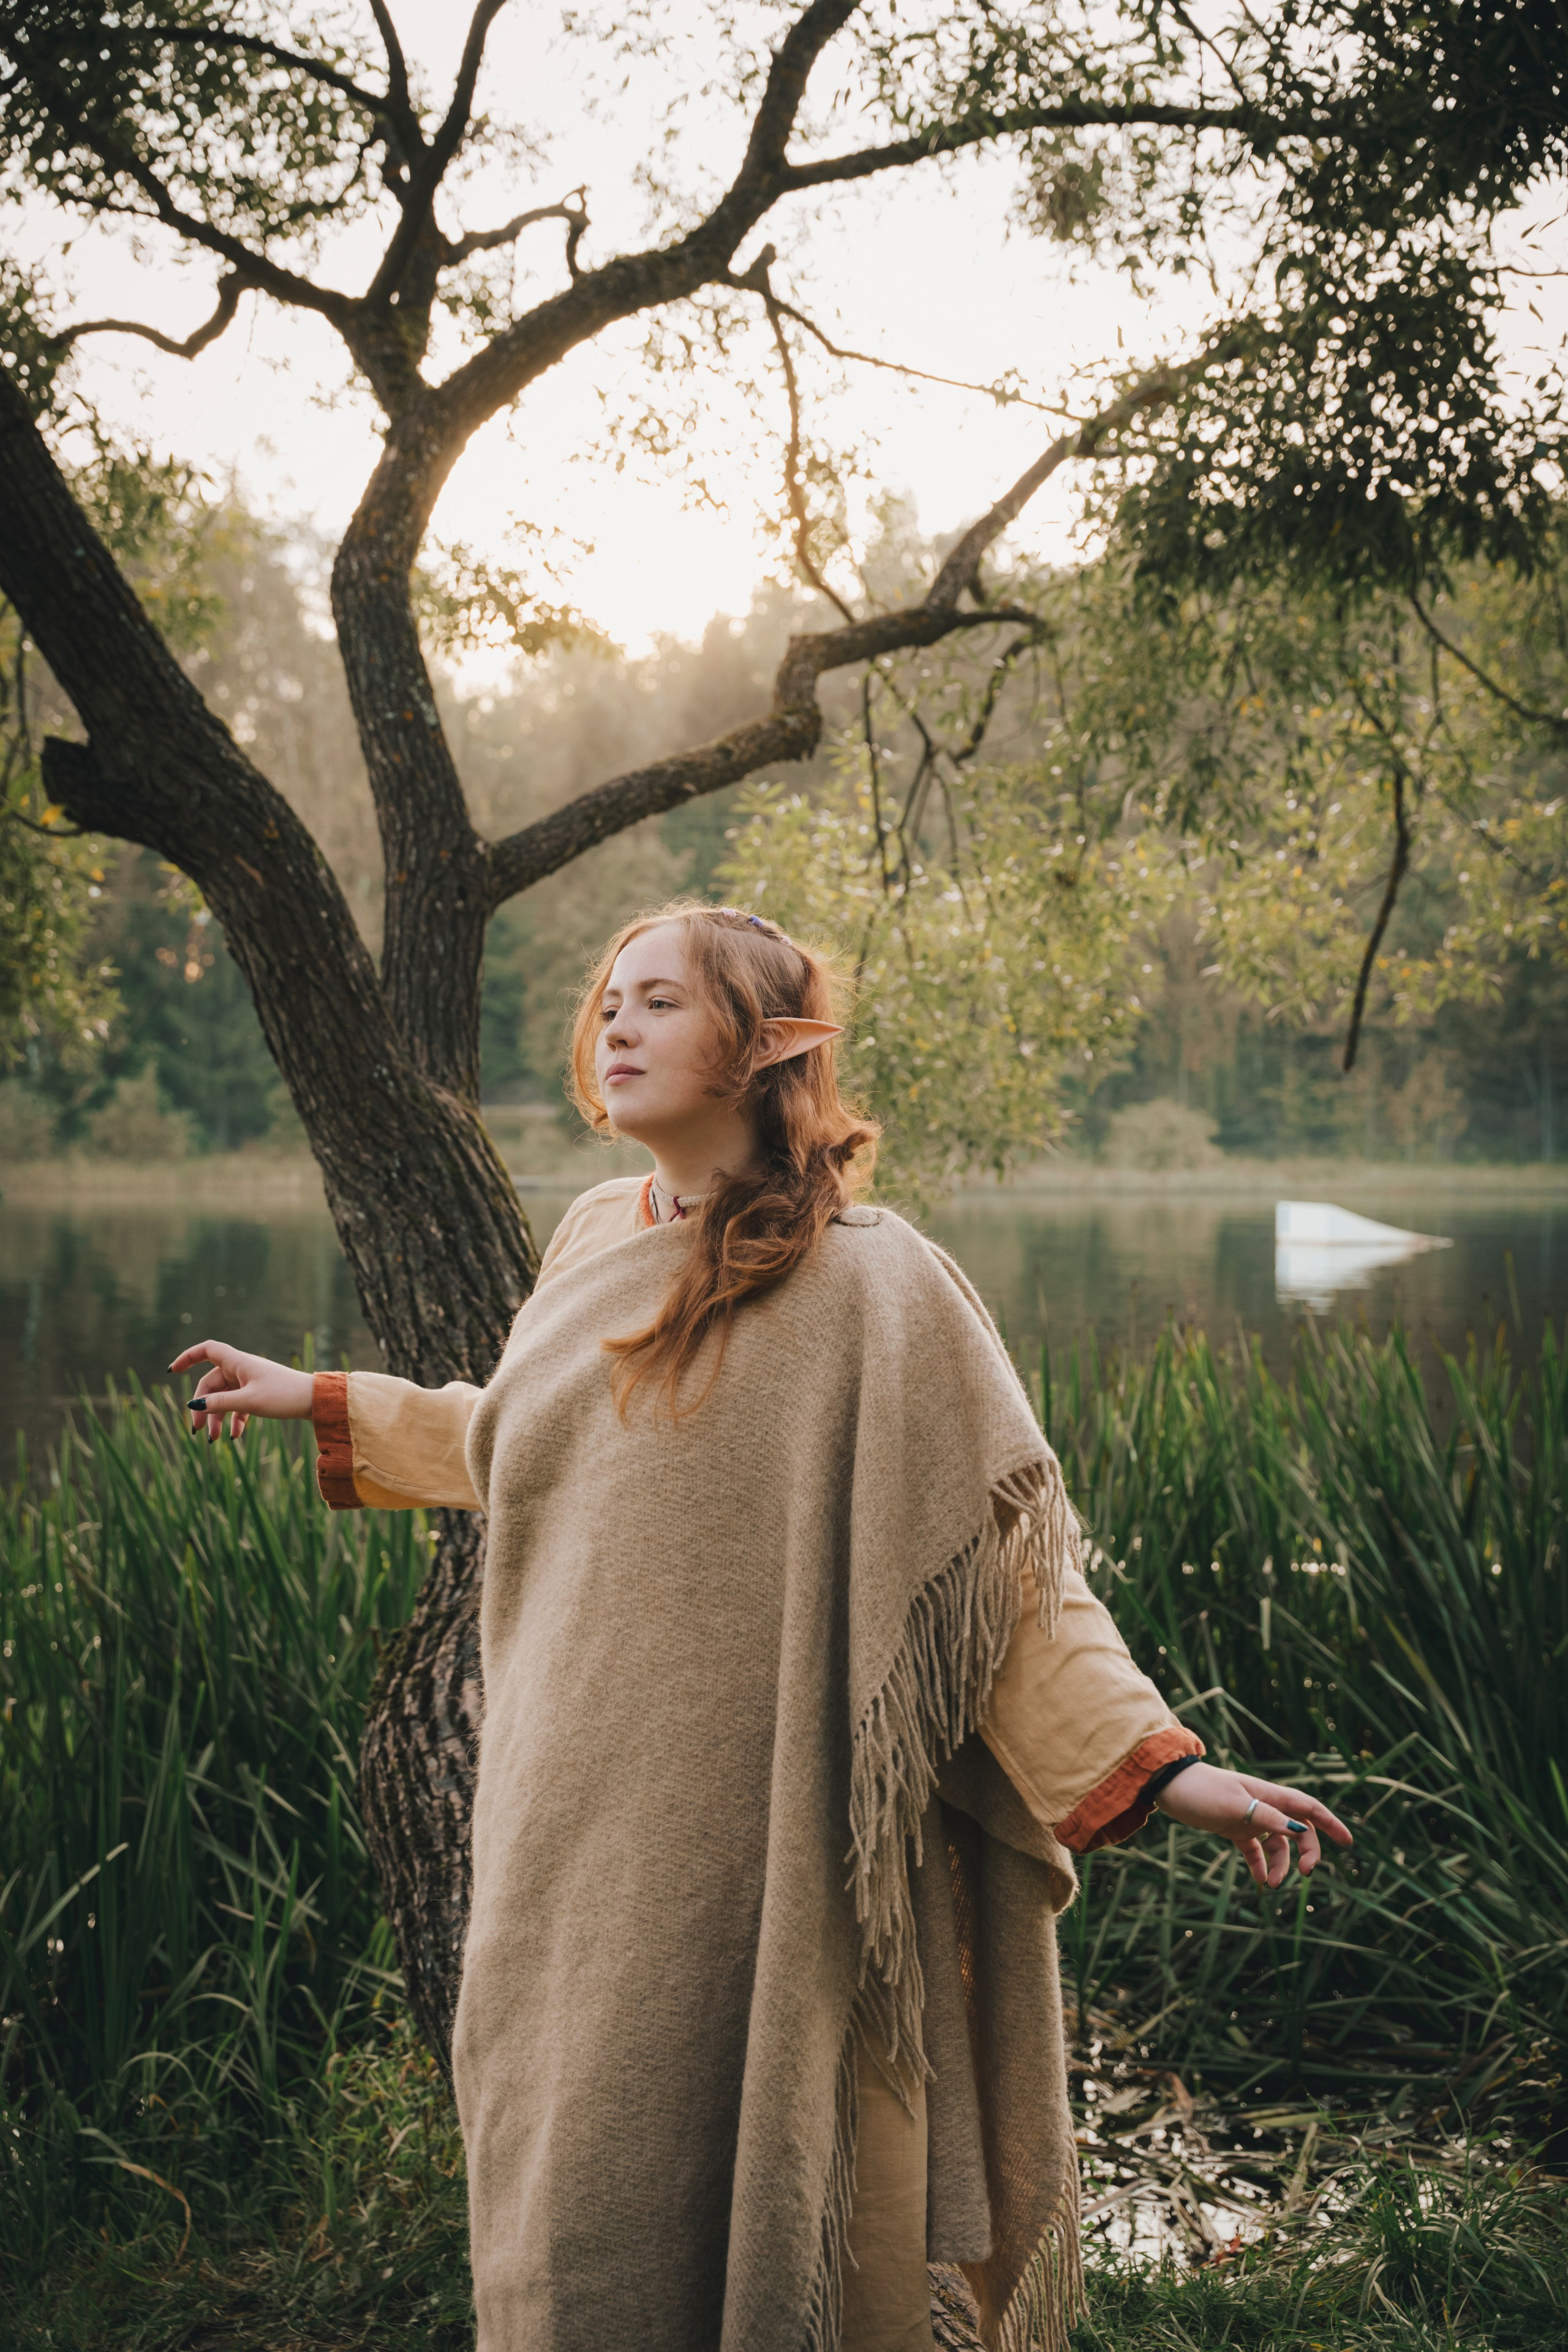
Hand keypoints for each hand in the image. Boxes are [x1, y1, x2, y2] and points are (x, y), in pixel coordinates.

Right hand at [168, 1340, 313, 1443]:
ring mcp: (249, 1381)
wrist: (315, 1400)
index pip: (207, 1350)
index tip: (172, 1371)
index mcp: (238, 1362)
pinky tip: (235, 1437)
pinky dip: (234, 1419)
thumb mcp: (249, 1401)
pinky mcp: (258, 1394)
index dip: (188, 1357)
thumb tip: (193, 1404)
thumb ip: (220, 1403)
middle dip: (202, 1407)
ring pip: (223, 1398)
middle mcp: (241, 1369)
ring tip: (214, 1440)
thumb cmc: (283, 1395)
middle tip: (197, 1431)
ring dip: (216, 1418)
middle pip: (211, 1384)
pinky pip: (238, 1405)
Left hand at [1153, 1761, 1352, 1889]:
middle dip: (1307, 1852)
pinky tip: (1260, 1880)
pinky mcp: (1233, 1827)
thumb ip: (1267, 1818)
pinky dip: (1260, 1864)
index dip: (1331, 1824)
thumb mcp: (1236, 1805)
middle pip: (1299, 1830)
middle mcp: (1263, 1806)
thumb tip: (1301, 1830)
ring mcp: (1249, 1817)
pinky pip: (1255, 1849)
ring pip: (1278, 1844)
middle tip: (1305, 1874)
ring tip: (1271, 1883)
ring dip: (1280, 1864)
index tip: (1348, 1843)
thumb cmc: (1202, 1790)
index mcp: (1269, 1795)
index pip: (1309, 1808)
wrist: (1170, 1786)